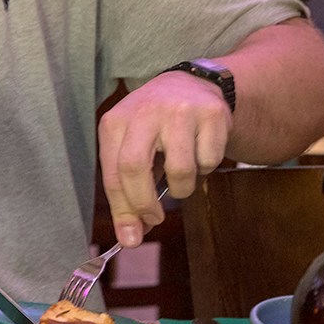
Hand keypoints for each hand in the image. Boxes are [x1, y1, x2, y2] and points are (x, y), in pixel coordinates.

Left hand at [99, 70, 232, 247]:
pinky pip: (209, 162)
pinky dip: (205, 169)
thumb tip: (131, 236)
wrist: (192, 85)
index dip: (121, 210)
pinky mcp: (211, 115)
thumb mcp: (131, 147)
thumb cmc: (154, 126)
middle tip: (154, 218)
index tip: (129, 237)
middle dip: (144, 203)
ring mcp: (179, 111)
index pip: (112, 172)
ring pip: (180, 170)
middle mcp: (144, 111)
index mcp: (116, 121)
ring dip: (182, 187)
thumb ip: (127, 190)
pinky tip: (198, 151)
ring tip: (180, 174)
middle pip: (134, 168)